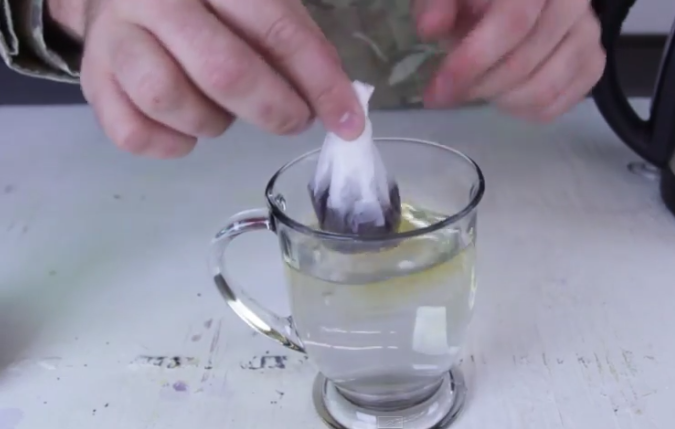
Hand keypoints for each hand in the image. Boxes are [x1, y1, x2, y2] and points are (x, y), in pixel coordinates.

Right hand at [47, 0, 363, 157]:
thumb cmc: (208, 0)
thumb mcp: (257, 1)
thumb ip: (294, 42)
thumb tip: (339, 106)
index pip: (277, 30)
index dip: (320, 82)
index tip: (348, 122)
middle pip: (223, 70)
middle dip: (274, 109)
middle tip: (292, 119)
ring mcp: (115, 37)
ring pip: (169, 99)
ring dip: (213, 122)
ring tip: (224, 112)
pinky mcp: (92, 78)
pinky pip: (131, 132)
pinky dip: (170, 144)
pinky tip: (187, 131)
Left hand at [414, 0, 605, 121]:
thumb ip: (436, 3)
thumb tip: (429, 28)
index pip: (513, 22)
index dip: (471, 62)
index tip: (437, 90)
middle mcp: (575, 2)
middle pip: (524, 63)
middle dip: (477, 87)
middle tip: (447, 93)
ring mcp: (588, 33)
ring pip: (543, 90)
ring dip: (499, 100)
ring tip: (476, 88)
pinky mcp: (593, 61)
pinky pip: (558, 104)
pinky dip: (522, 111)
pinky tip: (501, 96)